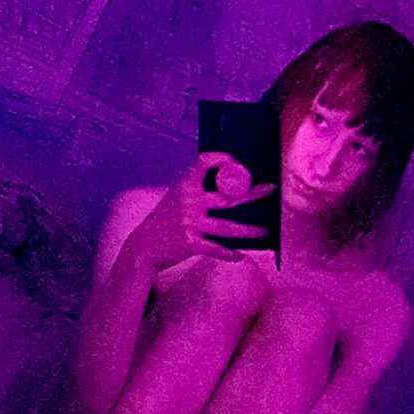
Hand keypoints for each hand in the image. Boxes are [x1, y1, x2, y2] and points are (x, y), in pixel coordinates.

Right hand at [135, 152, 275, 267]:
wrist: (144, 246)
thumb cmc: (165, 221)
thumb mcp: (175, 198)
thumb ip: (195, 189)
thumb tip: (228, 186)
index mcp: (185, 186)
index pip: (204, 162)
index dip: (222, 159)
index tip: (238, 162)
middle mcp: (188, 202)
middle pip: (228, 197)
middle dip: (252, 194)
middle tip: (270, 190)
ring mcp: (190, 223)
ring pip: (228, 227)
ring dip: (250, 231)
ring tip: (265, 232)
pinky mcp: (190, 244)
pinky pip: (217, 249)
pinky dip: (230, 254)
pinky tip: (241, 255)